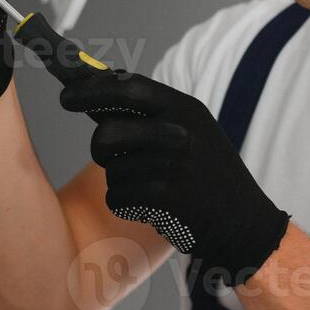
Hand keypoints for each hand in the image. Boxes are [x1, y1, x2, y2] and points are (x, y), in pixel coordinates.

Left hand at [59, 70, 290, 286]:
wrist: (243, 222)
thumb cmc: (206, 175)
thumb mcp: (190, 130)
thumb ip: (148, 113)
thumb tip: (93, 90)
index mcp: (184, 108)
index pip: (125, 87)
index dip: (89, 90)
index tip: (65, 97)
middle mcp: (178, 131)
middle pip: (106, 133)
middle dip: (100, 149)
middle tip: (109, 155)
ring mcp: (173, 164)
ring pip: (110, 171)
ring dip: (122, 182)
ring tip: (153, 186)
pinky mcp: (165, 198)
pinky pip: (117, 198)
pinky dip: (128, 206)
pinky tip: (155, 207)